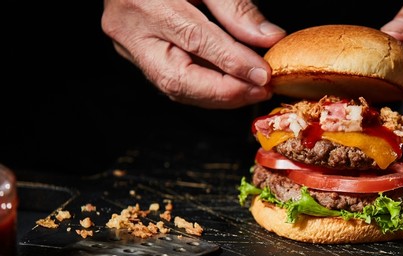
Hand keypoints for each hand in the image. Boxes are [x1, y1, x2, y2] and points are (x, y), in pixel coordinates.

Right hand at [101, 0, 285, 108]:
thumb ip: (235, 8)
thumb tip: (269, 38)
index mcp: (144, 3)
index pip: (194, 40)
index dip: (233, 62)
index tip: (263, 74)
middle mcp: (131, 31)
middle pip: (178, 78)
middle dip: (225, 92)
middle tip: (260, 91)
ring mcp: (131, 48)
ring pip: (176, 87)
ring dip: (219, 96)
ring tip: (253, 91)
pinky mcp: (140, 57)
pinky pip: (175, 81)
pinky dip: (207, 89)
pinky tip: (233, 86)